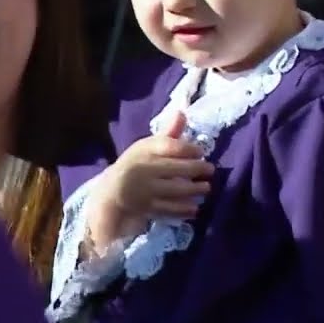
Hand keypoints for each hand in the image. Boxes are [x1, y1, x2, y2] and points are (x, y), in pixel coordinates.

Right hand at [86, 113, 213, 250]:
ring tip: (206, 187)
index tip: (200, 152)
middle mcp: (145, 169)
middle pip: (175, 168)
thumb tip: (182, 113)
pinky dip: (183, 209)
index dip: (188, 148)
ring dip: (194, 190)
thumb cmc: (136, 165)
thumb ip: (168, 133)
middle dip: (196, 169)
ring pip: (175, 190)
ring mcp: (146, 190)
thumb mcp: (147, 146)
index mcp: (144, 150)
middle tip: (211, 170)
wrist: (113, 192)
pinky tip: (194, 208)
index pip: (168, 146)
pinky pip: (169, 209)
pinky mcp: (147, 208)